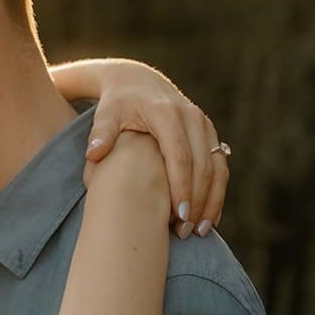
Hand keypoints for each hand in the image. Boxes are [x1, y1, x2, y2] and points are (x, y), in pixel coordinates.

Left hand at [53, 57, 228, 237]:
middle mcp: (191, 116)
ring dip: (212, 199)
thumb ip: (100, 133)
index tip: (177, 216)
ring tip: (201, 231)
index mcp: (166, 114)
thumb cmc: (115, 104)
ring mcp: (203, 124)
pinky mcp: (209, 133)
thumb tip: (94, 152)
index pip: (179, 156)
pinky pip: (220, 165)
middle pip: (202, 164)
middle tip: (187, 232)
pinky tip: (209, 217)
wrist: (136, 82)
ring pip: (217, 166)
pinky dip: (217, 191)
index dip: (181, 187)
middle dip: (198, 200)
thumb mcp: (105, 114)